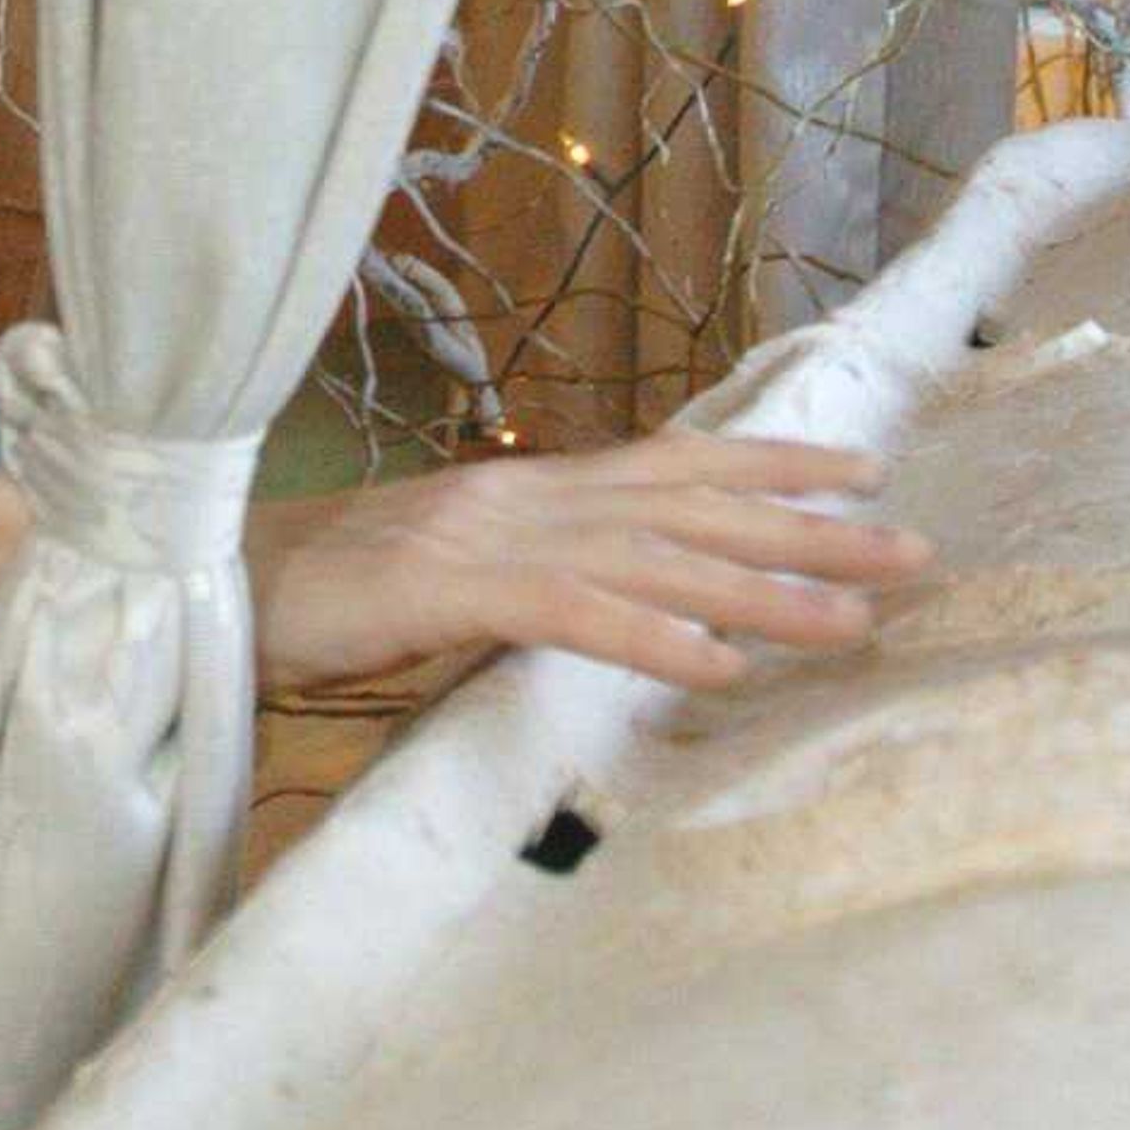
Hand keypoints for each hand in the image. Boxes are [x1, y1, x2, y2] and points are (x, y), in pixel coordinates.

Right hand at [244, 432, 925, 694]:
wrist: (214, 581)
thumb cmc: (334, 589)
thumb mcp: (459, 569)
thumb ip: (541, 570)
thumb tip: (626, 592)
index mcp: (534, 489)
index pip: (677, 464)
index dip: (773, 464)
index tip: (867, 472)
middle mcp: (529, 497)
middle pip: (693, 507)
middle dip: (808, 529)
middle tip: (915, 552)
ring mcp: (490, 537)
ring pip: (656, 558)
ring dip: (762, 591)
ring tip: (854, 621)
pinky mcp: (448, 589)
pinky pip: (571, 614)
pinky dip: (654, 637)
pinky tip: (722, 665)